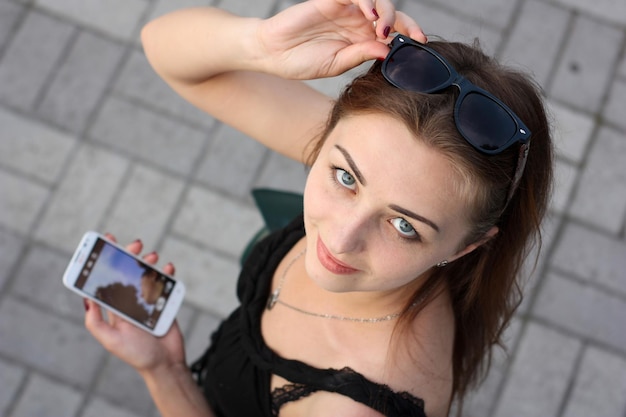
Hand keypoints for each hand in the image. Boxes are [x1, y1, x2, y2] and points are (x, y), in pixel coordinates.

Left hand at [84, 235, 185, 372]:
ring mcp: (148, 300)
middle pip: (127, 271)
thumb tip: (86, 299)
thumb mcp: (111, 341)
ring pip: (146, 273)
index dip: (105, 263)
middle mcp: (130, 301)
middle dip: (129, 255)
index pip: (107, 280)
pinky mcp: (164, 301)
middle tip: (135, 245)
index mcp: (115, 308)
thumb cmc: (137, 355)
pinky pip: (165, 282)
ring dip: (148, 261)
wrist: (166, 363)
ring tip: (152, 257)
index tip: (105, 245)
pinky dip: (167, 272)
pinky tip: (167, 268)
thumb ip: (96, 323)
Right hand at [256, 0, 426, 78]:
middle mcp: (358, 23)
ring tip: (382, 29)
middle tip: (409, 36)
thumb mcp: (336, 64)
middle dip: (404, 23)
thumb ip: (361, 54)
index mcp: (362, 41)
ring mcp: (346, 10)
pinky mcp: (332, 0)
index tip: (421, 43)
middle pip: (390, 14)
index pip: (392, 34)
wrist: (273, 53)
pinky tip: (368, 14)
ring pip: (377, 1)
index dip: (409, 35)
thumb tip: (388, 51)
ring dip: (386, 12)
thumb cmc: (301, 61)